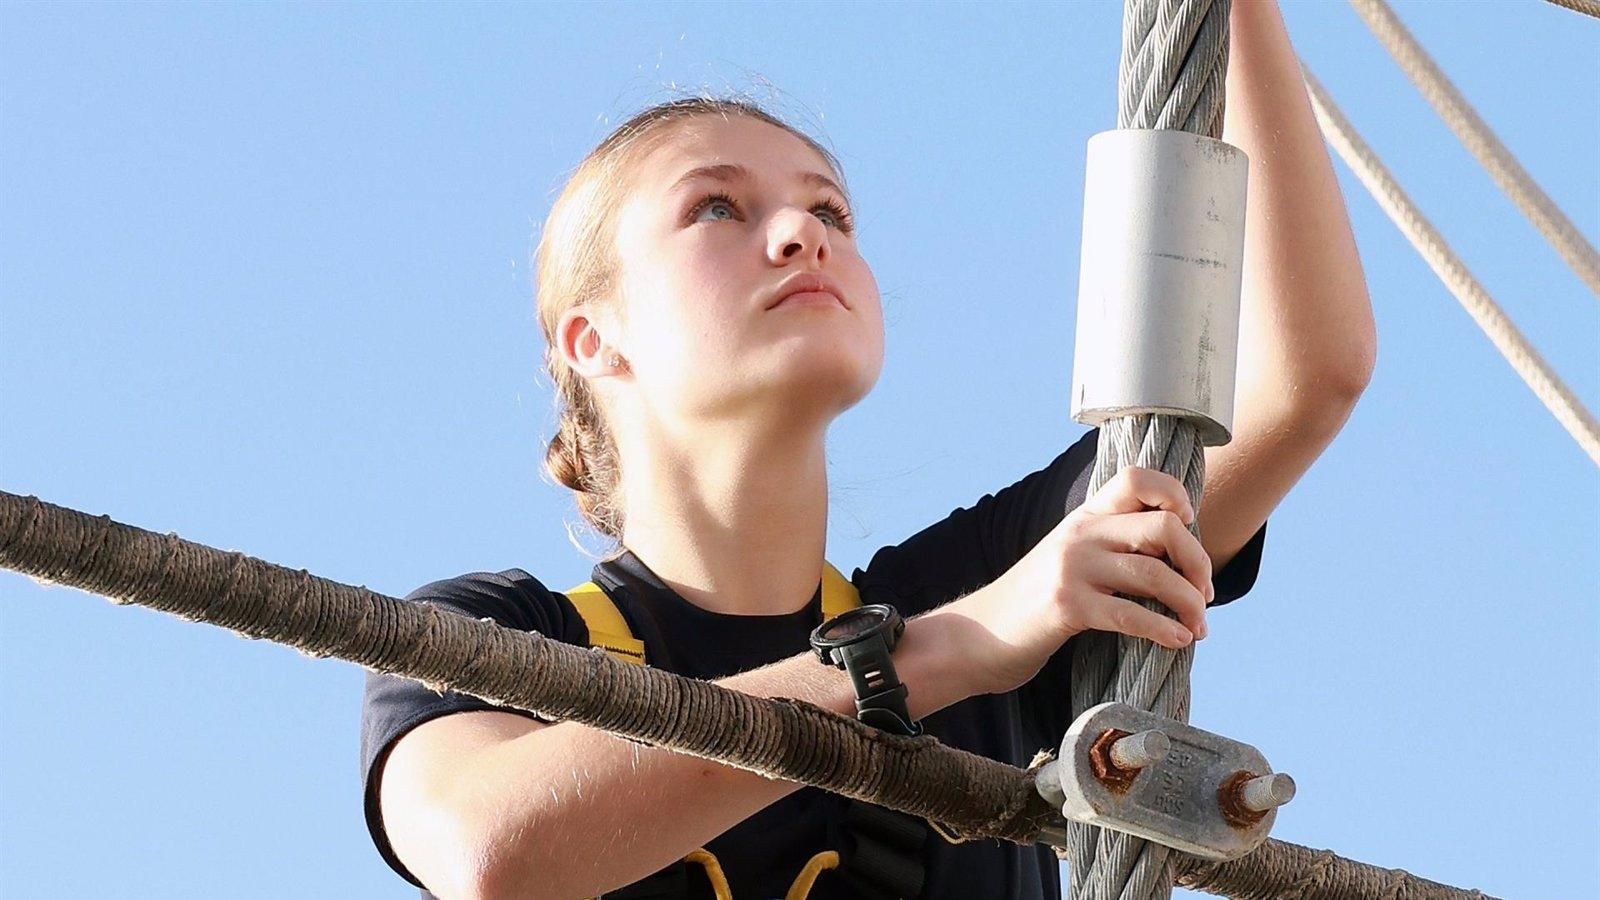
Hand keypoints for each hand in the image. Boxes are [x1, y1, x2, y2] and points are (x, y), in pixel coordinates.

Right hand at [954, 467, 1214, 695]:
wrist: (982, 633)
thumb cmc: (1036, 601)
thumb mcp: (1070, 557)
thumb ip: (1112, 545)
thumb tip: (1178, 557)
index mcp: (1085, 516)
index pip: (1137, 478)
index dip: (1173, 494)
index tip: (1188, 524)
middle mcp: (1081, 534)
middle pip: (1162, 527)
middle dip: (1198, 562)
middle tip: (1204, 593)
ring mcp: (1073, 568)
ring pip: (1154, 573)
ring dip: (1189, 602)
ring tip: (1198, 626)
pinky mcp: (1067, 607)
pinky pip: (1132, 614)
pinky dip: (1165, 629)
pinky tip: (1179, 640)